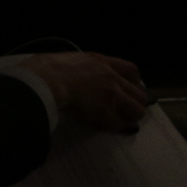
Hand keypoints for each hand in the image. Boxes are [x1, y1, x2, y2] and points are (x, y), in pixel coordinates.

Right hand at [20, 52, 147, 132]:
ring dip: (127, 118)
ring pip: (136, 111)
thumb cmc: (48, 67)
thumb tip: (77, 76)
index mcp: (102, 62)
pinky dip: (109, 127)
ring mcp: (111, 94)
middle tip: (122, 111)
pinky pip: (116, 124)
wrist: (46, 79)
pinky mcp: (105, 111)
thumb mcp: (70, 59)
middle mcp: (112, 77)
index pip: (131, 70)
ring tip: (114, 121)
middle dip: (133, 105)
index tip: (129, 90)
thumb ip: (82, 67)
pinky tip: (98, 125)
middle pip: (140, 94)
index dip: (135, 82)